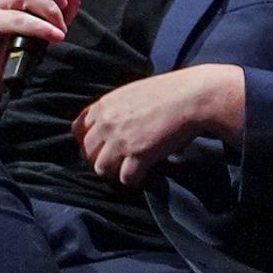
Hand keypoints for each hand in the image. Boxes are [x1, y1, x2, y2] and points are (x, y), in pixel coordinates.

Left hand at [75, 65, 245, 185]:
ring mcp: (120, 140)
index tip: (100, 149)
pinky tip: (145, 175)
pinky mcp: (138, 155)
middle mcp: (106, 123)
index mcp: (103, 106)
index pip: (78, 131)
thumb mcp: (132, 93)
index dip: (88, 143)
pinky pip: (126, 178)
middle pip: (88, 153)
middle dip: (101, 159)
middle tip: (118, 163)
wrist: (193, 97)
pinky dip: (135, 180)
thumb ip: (115, 109)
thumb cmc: (168, 93)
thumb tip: (109, 128)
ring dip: (115, 172)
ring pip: (101, 169)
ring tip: (130, 169)